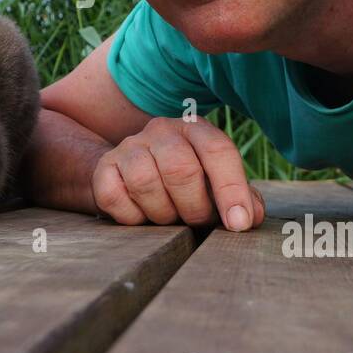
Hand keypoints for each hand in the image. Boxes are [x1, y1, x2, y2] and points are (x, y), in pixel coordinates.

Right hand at [90, 116, 264, 229]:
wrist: (131, 173)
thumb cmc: (185, 184)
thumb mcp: (216, 185)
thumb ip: (240, 199)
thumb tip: (248, 217)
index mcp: (196, 129)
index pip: (218, 150)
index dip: (231, 189)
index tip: (237, 223)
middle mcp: (161, 130)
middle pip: (181, 169)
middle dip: (194, 207)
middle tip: (198, 222)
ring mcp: (129, 146)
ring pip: (146, 183)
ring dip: (163, 214)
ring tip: (169, 217)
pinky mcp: (105, 168)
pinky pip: (116, 198)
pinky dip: (133, 217)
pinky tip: (142, 215)